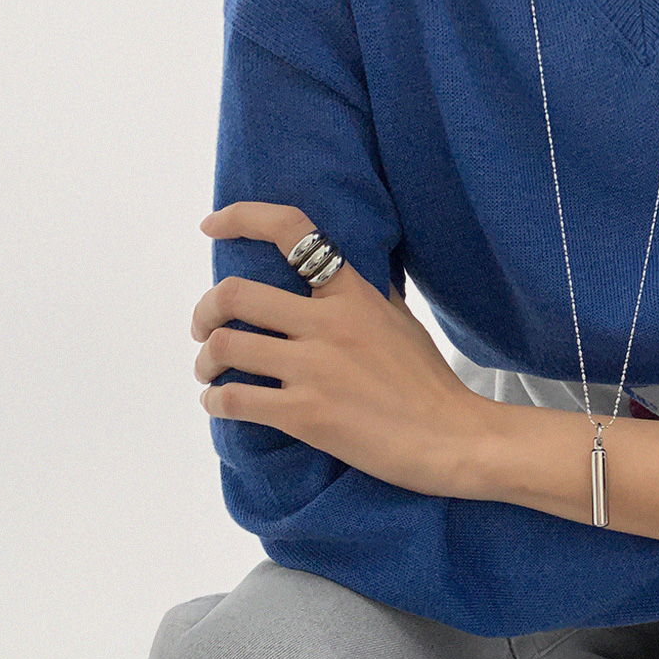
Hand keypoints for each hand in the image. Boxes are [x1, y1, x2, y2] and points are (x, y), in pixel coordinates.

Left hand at [192, 202, 489, 498]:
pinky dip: (215, 401)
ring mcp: (315, 369)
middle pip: (234, 295)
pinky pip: (233, 399)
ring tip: (210, 373)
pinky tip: (220, 404)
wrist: (454, 440)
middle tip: (204, 329)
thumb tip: (349, 267)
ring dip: (205, 361)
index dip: (241, 218)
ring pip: (225, 346)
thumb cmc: (431, 384)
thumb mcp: (403, 321)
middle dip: (204, 312)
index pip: (291, 230)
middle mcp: (329, 323)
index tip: (211, 227)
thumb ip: (368, 293)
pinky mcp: (305, 414)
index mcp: (353, 294)